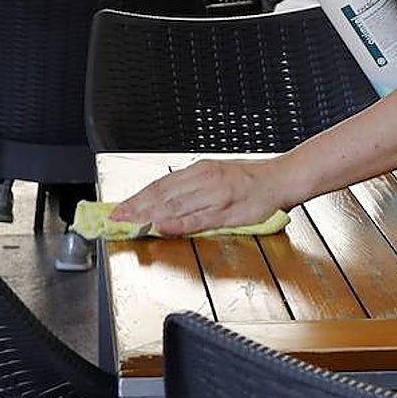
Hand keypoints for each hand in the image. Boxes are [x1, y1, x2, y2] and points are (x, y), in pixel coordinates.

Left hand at [111, 157, 287, 235]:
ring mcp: (214, 196)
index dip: (138, 196)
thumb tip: (171, 202)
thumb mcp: (219, 176)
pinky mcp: (226, 212)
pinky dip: (178, 223)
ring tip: (130, 223)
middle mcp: (204, 180)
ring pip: (175, 205)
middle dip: (136, 206)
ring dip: (149, 214)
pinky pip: (197, 218)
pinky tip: (163, 226)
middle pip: (162, 194)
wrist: (281, 179)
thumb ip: (196, 189)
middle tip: (115, 217)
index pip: (161, 184)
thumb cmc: (254, 180)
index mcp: (201, 171)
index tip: (120, 207)